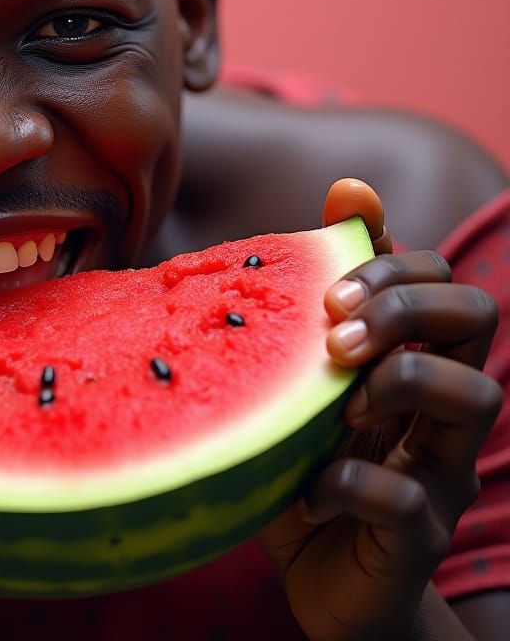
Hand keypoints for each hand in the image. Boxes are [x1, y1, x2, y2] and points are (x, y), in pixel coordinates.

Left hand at [257, 179, 501, 640]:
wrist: (321, 582)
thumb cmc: (306, 463)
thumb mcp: (299, 381)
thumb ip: (317, 305)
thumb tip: (343, 193)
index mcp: (410, 361)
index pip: (440, 278)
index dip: (397, 260)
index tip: (333, 272)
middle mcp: (439, 409)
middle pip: (476, 313)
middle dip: (404, 303)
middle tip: (336, 332)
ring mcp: (439, 471)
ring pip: (477, 393)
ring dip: (400, 379)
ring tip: (337, 401)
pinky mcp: (415, 537)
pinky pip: (405, 496)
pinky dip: (351, 482)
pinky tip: (308, 487)